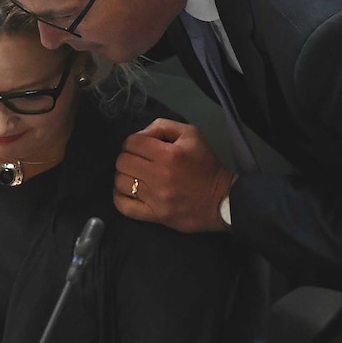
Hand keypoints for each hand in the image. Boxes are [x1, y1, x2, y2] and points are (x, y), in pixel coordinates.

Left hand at [114, 118, 236, 232]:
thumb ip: (163, 126)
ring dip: (125, 176)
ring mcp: (155, 198)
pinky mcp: (155, 216)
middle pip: (123, 162)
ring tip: (135, 176)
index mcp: (168, 154)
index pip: (132, 142)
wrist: (221, 199)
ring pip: (120, 182)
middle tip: (138, 161)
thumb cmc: (205, 164)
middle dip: (127, 157)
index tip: (141, 147)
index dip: (133, 142)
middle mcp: (159, 176)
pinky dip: (120, 197)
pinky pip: (124, 206)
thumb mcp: (191, 134)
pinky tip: (128, 191)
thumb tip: (142, 134)